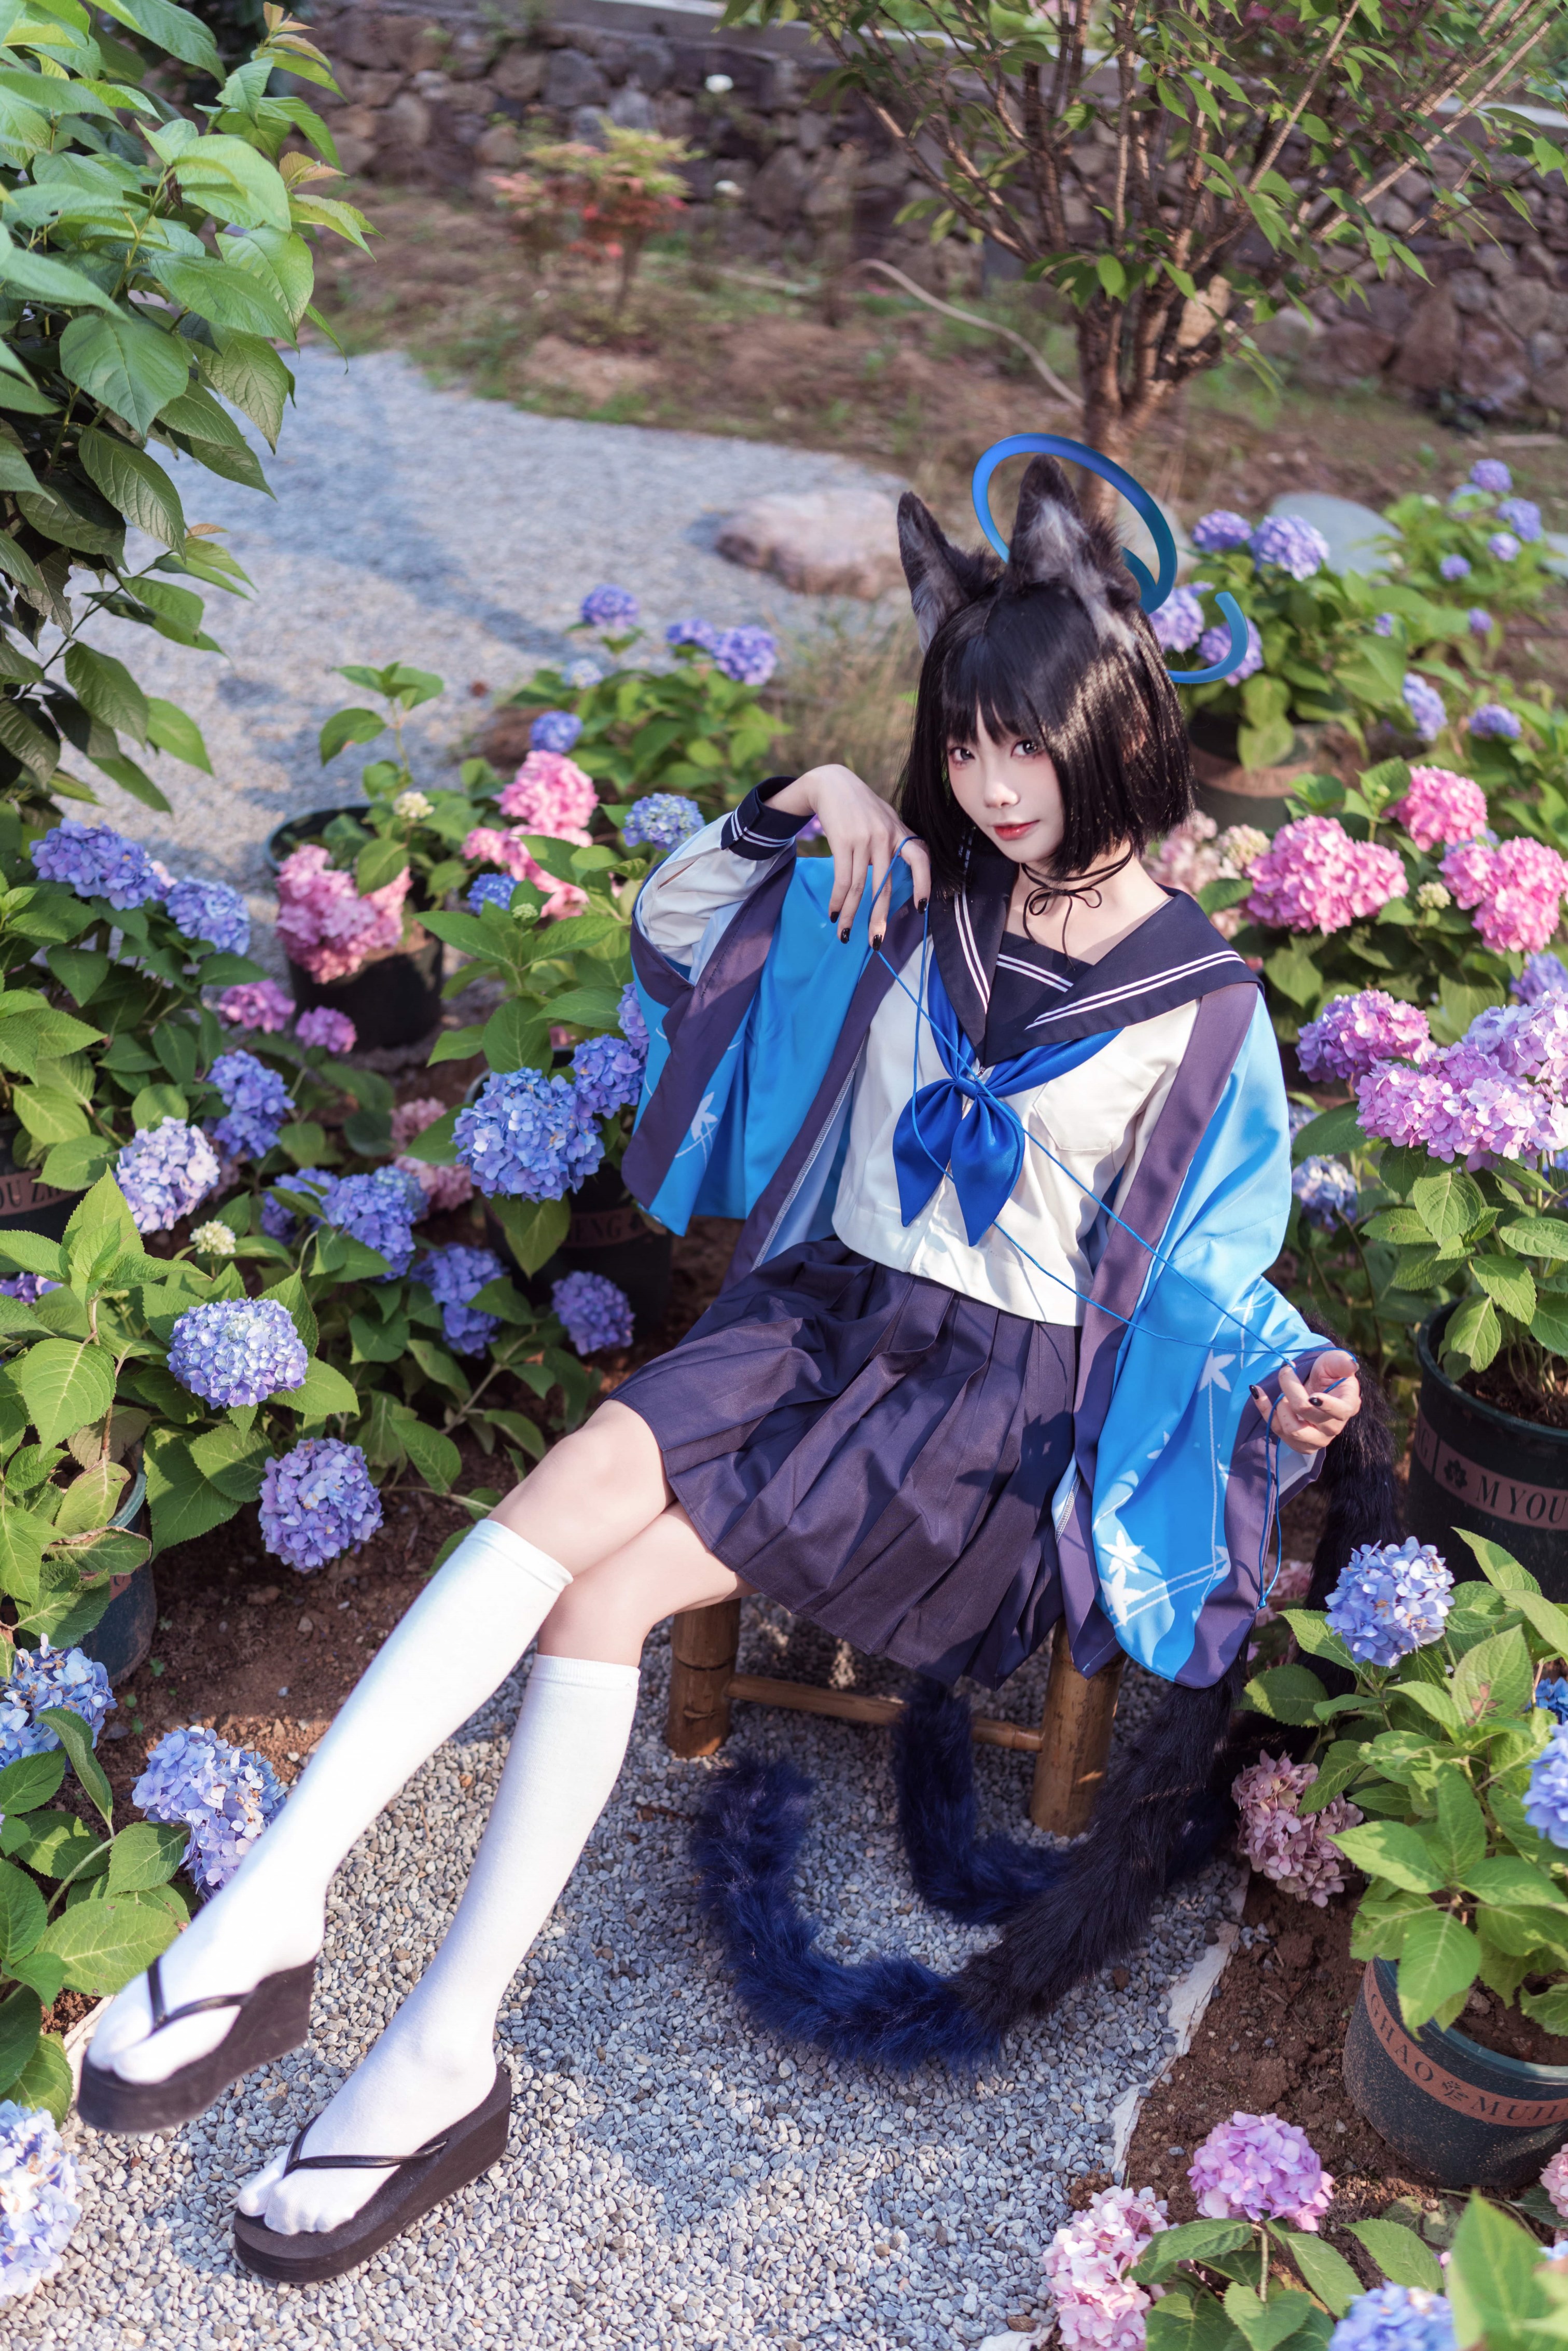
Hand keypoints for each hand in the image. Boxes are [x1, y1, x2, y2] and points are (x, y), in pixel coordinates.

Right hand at [771, 764, 930, 945]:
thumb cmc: (861, 807)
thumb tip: (890, 880)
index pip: (921, 859)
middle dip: (879, 917)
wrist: (832, 784)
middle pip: (885, 885)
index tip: (921, 908)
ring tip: (845, 935)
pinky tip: (834, 913)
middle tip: (876, 942)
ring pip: (860, 887)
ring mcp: (865, 839)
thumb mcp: (884, 820)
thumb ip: (893, 845)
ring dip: (851, 915)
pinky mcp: (844, 842)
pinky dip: (838, 900)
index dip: (924, 884)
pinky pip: (843, 879)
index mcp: (900, 833)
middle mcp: (886, 837)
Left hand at [1252, 1350, 1359, 1452]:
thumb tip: (1351, 1365)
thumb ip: (1341, 1361)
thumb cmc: (1328, 1374)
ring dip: (1280, 1406)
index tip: (1312, 1395)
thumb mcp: (1334, 1362)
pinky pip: (1277, 1431)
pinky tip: (1258, 1393)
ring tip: (1282, 1393)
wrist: (1315, 1387)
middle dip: (1291, 1391)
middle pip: (1308, 1415)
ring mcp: (1317, 1439)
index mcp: (1347, 1405)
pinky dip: (1264, 1410)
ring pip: (1292, 1430)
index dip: (1327, 1405)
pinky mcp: (1299, 1444)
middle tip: (1286, 1371)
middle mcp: (1334, 1427)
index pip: (1341, 1411)